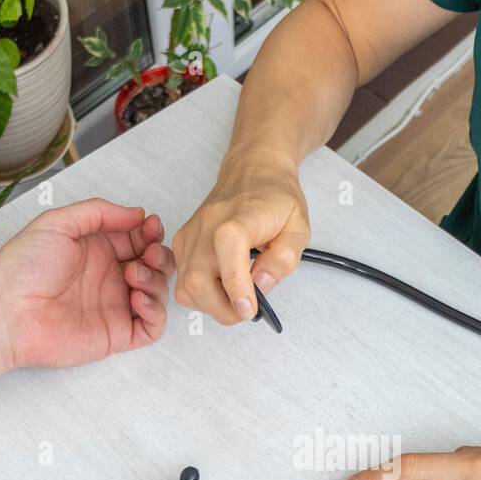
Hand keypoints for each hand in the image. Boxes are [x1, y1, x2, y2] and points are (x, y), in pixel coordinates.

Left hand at [0, 198, 175, 372]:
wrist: (7, 313)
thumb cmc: (22, 269)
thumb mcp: (56, 223)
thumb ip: (98, 212)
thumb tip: (136, 213)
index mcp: (97, 251)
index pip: (137, 239)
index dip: (150, 232)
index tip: (151, 226)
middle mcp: (109, 278)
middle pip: (153, 265)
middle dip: (160, 255)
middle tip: (149, 252)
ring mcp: (115, 306)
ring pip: (157, 293)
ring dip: (156, 280)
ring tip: (133, 275)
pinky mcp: (117, 334)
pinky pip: (152, 327)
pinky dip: (156, 311)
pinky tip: (137, 299)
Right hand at [172, 155, 309, 323]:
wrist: (253, 170)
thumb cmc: (277, 198)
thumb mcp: (298, 228)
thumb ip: (284, 259)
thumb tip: (261, 285)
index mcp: (238, 219)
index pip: (228, 258)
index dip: (237, 290)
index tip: (250, 310)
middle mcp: (207, 226)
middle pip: (197, 282)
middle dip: (222, 309)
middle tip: (246, 309)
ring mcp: (190, 234)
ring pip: (186, 287)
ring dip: (211, 304)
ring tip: (235, 296)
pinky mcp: (181, 242)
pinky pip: (182, 281)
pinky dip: (200, 293)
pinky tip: (221, 284)